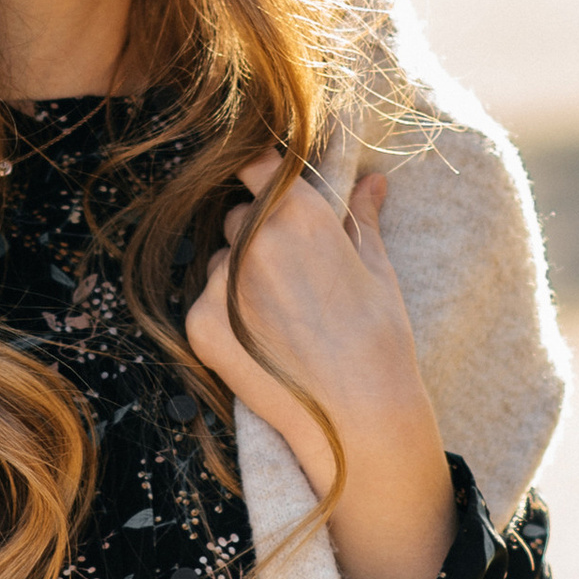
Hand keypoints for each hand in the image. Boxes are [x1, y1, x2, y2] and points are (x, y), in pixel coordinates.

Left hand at [185, 154, 455, 578]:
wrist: (357, 415)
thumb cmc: (379, 339)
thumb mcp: (378, 270)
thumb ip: (362, 217)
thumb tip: (372, 181)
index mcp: (299, 212)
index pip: (255, 163)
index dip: (261, 175)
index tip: (268, 189)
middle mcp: (254, 237)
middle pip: (236, 216)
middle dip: (255, 234)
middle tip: (290, 277)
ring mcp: (221, 281)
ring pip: (218, 261)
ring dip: (237, 277)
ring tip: (280, 319)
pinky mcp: (199, 322)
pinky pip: (205, 302)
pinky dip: (224, 317)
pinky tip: (262, 343)